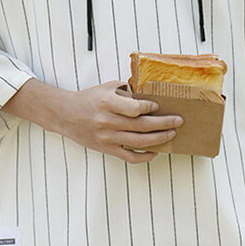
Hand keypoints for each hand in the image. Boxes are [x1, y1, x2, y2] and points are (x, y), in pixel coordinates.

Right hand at [8, 79, 183, 163]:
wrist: (66, 115)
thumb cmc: (88, 99)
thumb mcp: (106, 88)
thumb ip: (126, 90)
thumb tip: (148, 93)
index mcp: (107, 103)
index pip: (135, 108)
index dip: (150, 107)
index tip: (159, 105)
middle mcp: (108, 121)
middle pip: (142, 125)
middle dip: (164, 123)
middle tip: (178, 120)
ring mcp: (108, 138)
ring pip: (139, 141)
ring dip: (159, 138)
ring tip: (172, 133)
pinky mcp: (107, 149)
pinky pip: (130, 157)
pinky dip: (145, 156)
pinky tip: (155, 151)